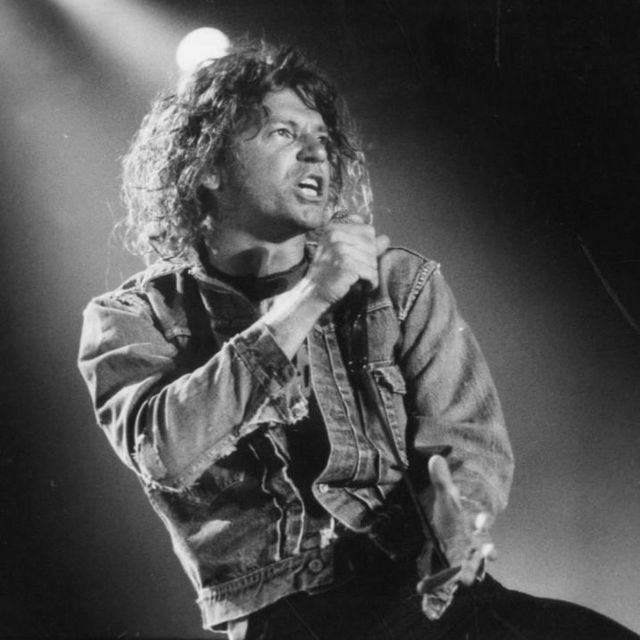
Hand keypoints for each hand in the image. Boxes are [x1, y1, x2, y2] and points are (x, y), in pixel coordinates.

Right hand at [304, 222, 389, 304]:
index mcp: (334, 228)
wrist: (314, 294)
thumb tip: (386, 238)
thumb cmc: (329, 274)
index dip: (369, 246)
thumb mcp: (344, 253)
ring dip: (369, 274)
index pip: (368, 230)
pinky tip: (361, 286)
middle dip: (370, 261)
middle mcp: (335, 235)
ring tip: (357, 280)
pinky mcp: (345, 264)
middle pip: (372, 245)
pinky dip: (370, 282)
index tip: (358, 258)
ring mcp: (339, 249)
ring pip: (372, 260)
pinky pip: (371, 272)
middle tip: (357, 273)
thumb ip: (365, 244)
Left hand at [416, 455, 495, 619]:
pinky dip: (442, 584)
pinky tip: (426, 588)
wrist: (446, 528)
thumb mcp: (445, 496)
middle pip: (484, 549)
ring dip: (469, 571)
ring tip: (465, 578)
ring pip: (472, 567)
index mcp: (474, 523)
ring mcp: (464, 557)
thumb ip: (441, 479)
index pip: (483, 524)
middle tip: (488, 553)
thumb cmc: (450, 512)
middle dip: (487, 552)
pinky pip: (450, 578)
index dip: (483, 522)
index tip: (480, 520)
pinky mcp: (452, 568)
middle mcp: (474, 543)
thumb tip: (435, 458)